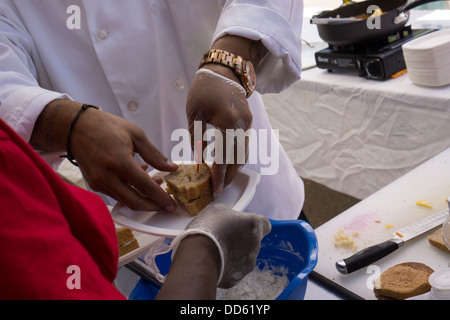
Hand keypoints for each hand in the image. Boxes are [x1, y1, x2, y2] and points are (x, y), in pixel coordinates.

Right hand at [70, 108, 177, 210]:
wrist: (77, 127)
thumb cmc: (108, 127)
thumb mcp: (136, 135)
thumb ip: (155, 154)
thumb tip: (172, 168)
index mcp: (119, 162)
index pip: (145, 186)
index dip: (160, 198)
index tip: (171, 205)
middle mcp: (107, 176)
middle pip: (134, 201)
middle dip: (153, 206)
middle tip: (165, 203)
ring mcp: (99, 182)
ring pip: (125, 200)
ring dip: (142, 197)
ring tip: (156, 182)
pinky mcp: (94, 184)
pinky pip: (117, 194)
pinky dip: (130, 191)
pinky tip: (139, 178)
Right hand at [180, 202, 270, 288]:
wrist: (198, 254)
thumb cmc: (208, 228)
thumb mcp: (216, 209)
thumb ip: (227, 212)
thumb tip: (225, 215)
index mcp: (254, 225)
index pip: (265, 224)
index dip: (254, 225)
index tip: (244, 225)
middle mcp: (255, 245)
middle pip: (252, 241)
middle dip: (240, 240)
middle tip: (223, 237)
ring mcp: (248, 263)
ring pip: (243, 257)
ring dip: (233, 254)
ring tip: (215, 249)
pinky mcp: (237, 278)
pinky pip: (233, 270)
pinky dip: (226, 267)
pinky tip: (214, 261)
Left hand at [186, 66, 251, 193]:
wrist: (223, 71)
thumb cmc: (204, 90)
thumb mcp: (194, 114)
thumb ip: (197, 138)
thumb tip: (199, 160)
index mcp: (227, 122)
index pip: (224, 156)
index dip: (220, 175)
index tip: (216, 189)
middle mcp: (242, 125)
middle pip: (237, 158)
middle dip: (229, 176)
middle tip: (219, 190)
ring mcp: (247, 124)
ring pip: (243, 153)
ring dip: (234, 168)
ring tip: (223, 181)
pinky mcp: (248, 122)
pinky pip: (244, 145)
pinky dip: (237, 157)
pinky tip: (227, 164)